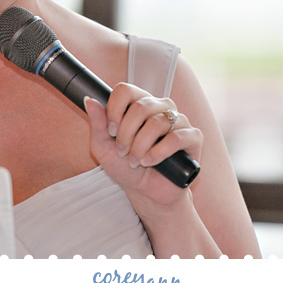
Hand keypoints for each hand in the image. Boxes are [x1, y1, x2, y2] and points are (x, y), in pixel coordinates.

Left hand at [82, 83, 202, 210]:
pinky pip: (177, 137)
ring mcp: (179, 120)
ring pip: (157, 122)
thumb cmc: (126, 168)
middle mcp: (160, 107)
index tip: (111, 131)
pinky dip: (159, 152)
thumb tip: (89, 100)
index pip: (125, 90)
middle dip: (126, 134)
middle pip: (140, 106)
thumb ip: (97, 124)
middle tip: (123, 152)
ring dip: (140, 146)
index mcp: (139, 104)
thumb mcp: (104, 148)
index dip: (115, 109)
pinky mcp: (193, 137)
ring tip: (136, 161)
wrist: (147, 193)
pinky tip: (151, 162)